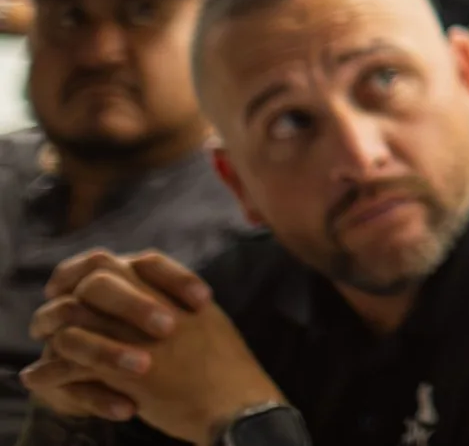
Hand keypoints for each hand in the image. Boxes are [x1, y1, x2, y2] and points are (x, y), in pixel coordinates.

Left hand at [25, 251, 283, 444]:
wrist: (234, 403)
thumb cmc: (224, 367)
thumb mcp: (207, 318)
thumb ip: (176, 299)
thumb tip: (154, 290)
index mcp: (174, 291)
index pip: (126, 262)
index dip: (94, 271)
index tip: (77, 286)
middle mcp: (154, 306)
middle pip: (95, 284)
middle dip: (69, 298)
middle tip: (56, 315)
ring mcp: (137, 337)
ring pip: (76, 322)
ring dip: (53, 336)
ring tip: (41, 350)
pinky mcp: (124, 372)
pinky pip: (72, 365)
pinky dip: (48, 373)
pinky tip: (38, 378)